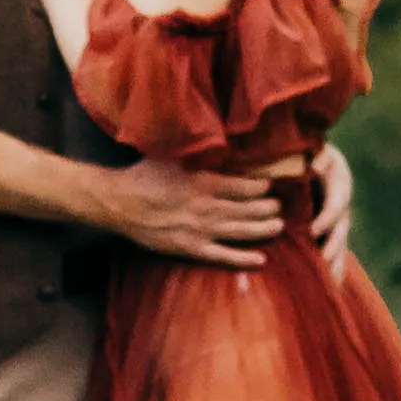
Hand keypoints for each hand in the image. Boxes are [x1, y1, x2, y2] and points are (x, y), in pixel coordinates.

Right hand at [100, 157, 284, 262]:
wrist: (119, 203)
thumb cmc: (144, 175)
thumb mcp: (172, 155)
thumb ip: (197, 152)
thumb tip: (218, 141)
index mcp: (202, 182)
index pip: (242, 186)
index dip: (261, 187)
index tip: (272, 185)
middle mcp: (205, 207)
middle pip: (246, 209)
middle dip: (267, 208)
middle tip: (281, 206)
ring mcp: (199, 230)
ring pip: (239, 231)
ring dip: (262, 229)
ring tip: (279, 226)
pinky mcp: (190, 248)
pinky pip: (222, 255)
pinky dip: (242, 258)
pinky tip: (260, 259)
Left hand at [312, 142, 355, 276]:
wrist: (312, 156)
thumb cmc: (309, 150)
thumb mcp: (315, 148)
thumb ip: (319, 157)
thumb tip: (316, 166)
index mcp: (339, 183)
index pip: (336, 203)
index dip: (327, 217)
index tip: (314, 230)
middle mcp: (342, 205)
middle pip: (341, 229)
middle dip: (333, 246)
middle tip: (323, 261)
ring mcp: (338, 220)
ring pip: (340, 244)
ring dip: (335, 263)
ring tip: (330, 284)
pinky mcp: (331, 231)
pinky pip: (335, 251)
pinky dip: (333, 269)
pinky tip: (331, 288)